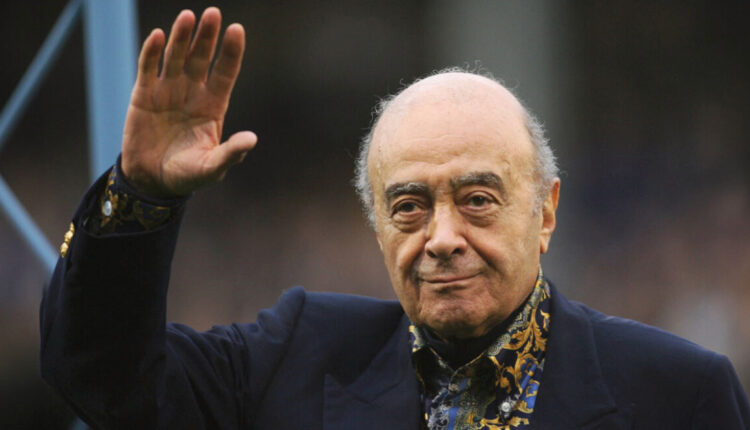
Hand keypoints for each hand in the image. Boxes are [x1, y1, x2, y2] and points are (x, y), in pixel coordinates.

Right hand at [121, 7, 256, 197]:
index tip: (237, 29)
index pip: (225, 72)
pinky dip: (152, 52)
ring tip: (188, 16)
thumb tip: (251, 139)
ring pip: (176, 56)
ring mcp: (168, 90)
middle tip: (213, 13)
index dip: (231, 52)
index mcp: (213, 106)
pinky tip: (159, 36)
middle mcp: (192, 92)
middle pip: (201, 58)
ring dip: (181, 37)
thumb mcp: (212, 167)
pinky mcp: (144, 94)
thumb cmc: (187, 175)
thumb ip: (230, 153)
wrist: (152, 181)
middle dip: (207, 36)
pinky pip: (149, 68)